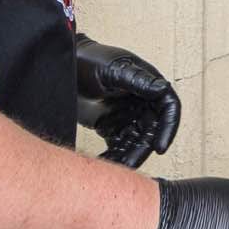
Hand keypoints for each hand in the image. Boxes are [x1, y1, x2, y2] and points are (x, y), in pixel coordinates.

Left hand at [76, 35, 181, 167]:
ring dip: (127, 157)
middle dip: (141, 150)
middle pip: (151, 132)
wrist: (60, 68)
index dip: (168, 129)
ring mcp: (126, 116)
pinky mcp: (111, 126)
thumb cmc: (88, 60)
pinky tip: (103, 163)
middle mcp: (141, 102)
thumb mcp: (113, 69)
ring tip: (112, 168)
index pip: (167, 108)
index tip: (159, 148)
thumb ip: (137, 80)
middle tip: (128, 165)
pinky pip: (118, 146)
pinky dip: (113, 156)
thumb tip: (162, 88)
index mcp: (147, 85)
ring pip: (135, 143)